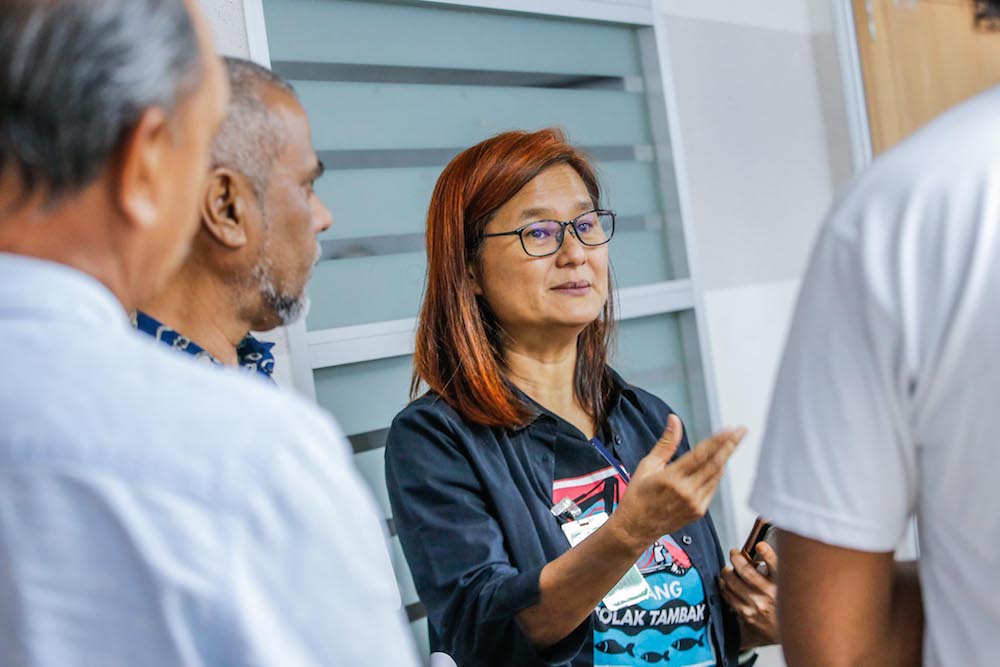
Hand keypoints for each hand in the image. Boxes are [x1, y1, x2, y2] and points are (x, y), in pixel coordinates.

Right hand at [610, 415, 745, 550]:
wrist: (636, 528)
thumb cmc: (638, 496)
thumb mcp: (647, 465)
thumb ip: (666, 443)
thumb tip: (674, 420)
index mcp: (671, 478)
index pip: (701, 454)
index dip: (718, 440)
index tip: (730, 429)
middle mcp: (686, 491)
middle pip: (715, 464)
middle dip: (730, 445)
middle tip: (741, 432)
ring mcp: (694, 503)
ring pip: (717, 476)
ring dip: (725, 458)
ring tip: (731, 443)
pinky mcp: (699, 512)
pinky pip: (713, 488)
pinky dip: (717, 474)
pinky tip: (717, 464)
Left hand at [720, 542, 779, 648]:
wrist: (789, 632)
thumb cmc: (787, 605)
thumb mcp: (789, 586)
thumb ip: (777, 570)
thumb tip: (761, 550)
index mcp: (782, 585)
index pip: (776, 565)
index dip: (767, 553)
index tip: (760, 545)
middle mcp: (770, 595)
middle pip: (746, 571)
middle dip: (736, 558)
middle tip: (734, 554)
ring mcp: (757, 606)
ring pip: (733, 583)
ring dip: (727, 573)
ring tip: (727, 570)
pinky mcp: (748, 615)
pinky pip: (729, 597)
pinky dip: (725, 588)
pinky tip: (725, 584)